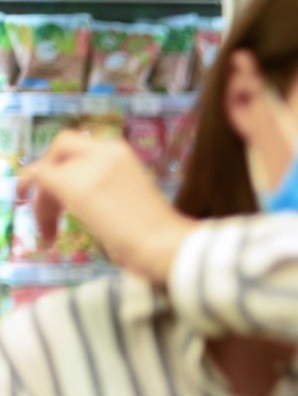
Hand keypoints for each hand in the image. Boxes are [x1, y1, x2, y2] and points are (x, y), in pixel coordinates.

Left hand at [17, 130, 195, 284]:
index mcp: (123, 155)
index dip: (68, 166)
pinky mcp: (73, 184)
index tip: (66, 195)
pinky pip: (39, 180)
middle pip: (61, 149)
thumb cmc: (161, 236)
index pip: (83, 149)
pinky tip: (38, 222)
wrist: (166, 245)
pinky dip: (32, 198)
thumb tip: (93, 206)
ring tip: (49, 231)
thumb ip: (111, 193)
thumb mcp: (133, 202)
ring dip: (44, 199)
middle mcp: (105, 151)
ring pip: (48, 168)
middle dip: (50, 173)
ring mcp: (88, 166)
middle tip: (51, 209)